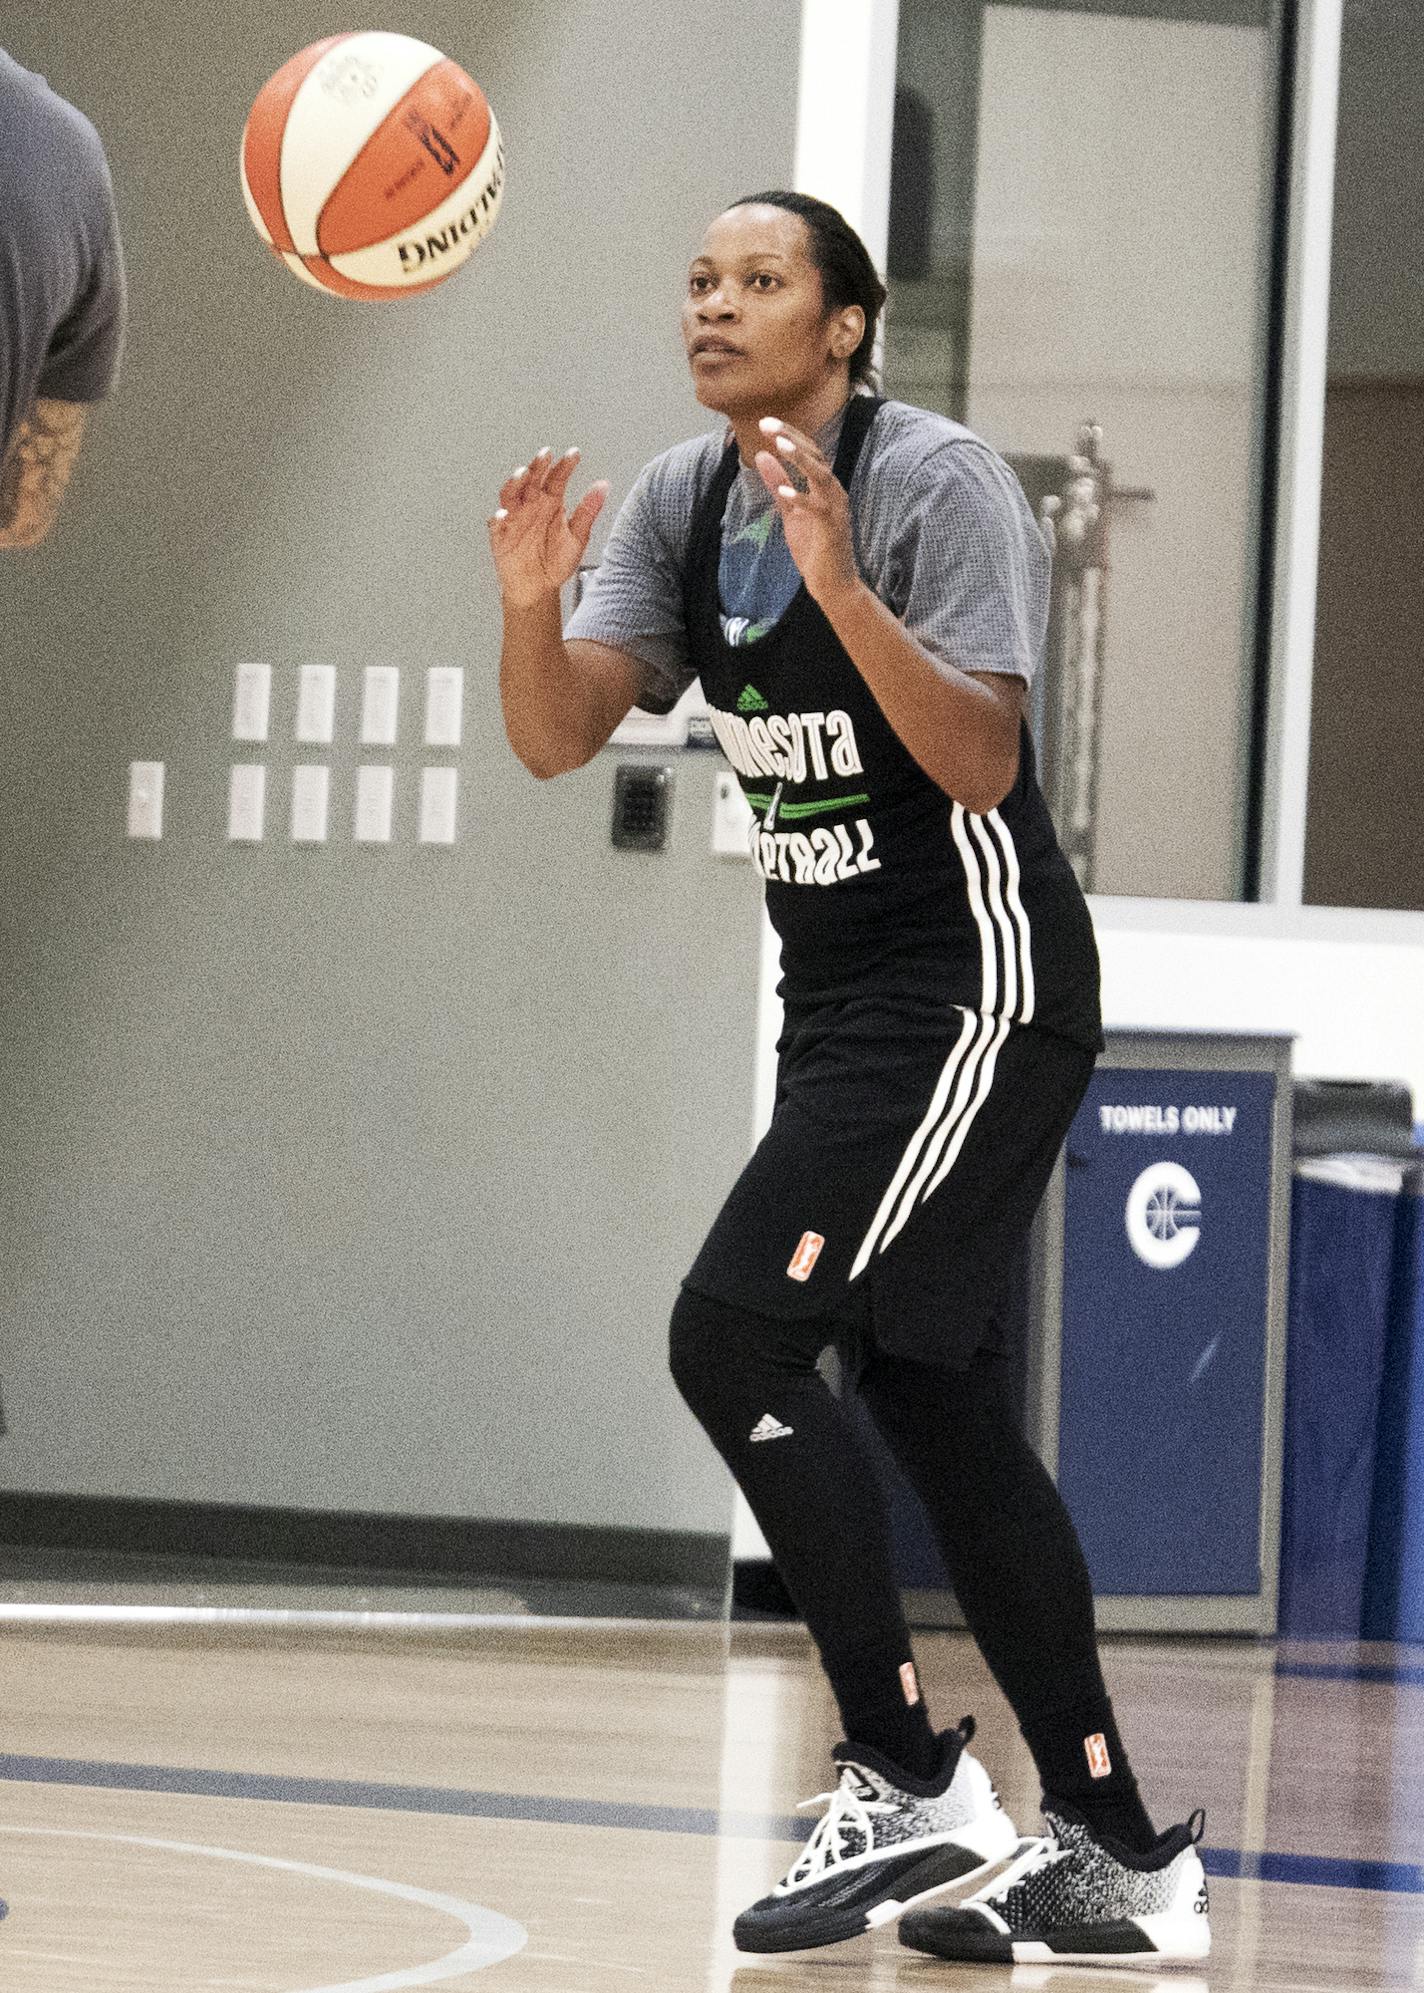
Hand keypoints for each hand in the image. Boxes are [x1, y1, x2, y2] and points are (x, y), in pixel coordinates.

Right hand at [488, 447, 609, 609]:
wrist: (539, 588)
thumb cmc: (556, 562)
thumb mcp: (578, 537)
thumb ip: (588, 511)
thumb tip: (603, 486)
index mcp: (550, 503)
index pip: (556, 479)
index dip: (564, 465)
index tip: (574, 454)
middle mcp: (531, 506)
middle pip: (532, 480)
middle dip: (538, 466)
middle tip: (546, 455)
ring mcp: (514, 519)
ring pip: (511, 495)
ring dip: (515, 483)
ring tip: (524, 474)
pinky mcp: (500, 536)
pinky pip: (497, 525)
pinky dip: (498, 518)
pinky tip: (504, 514)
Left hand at [754, 418, 860, 611]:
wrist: (833, 585)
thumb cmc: (815, 549)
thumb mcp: (790, 512)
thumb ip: (779, 484)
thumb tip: (762, 455)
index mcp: (824, 486)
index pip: (809, 451)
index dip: (788, 434)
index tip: (765, 421)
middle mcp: (834, 492)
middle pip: (815, 455)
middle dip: (791, 437)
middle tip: (767, 423)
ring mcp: (836, 509)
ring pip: (822, 475)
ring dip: (801, 459)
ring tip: (780, 444)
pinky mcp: (834, 529)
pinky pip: (819, 509)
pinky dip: (802, 499)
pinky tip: (785, 493)